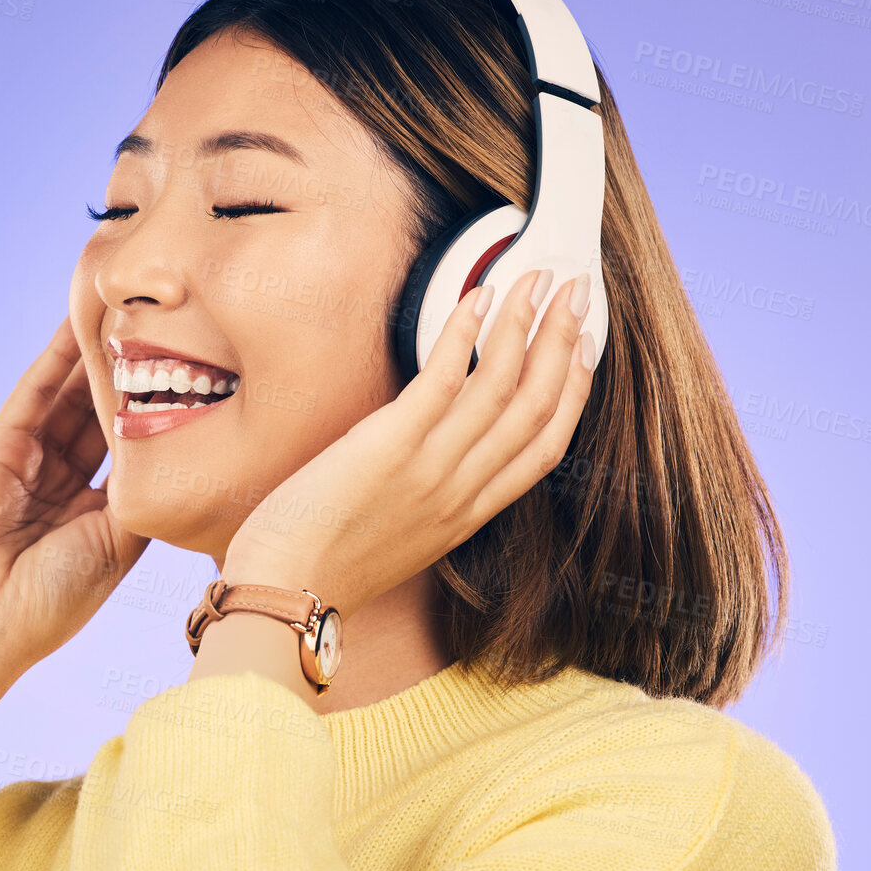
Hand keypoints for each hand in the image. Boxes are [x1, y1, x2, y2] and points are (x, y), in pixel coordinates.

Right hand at [0, 314, 151, 672]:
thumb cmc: (58, 596)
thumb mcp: (122, 543)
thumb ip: (148, 493)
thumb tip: (185, 448)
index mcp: (103, 513)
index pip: (140, 449)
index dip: (164, 414)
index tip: (199, 375)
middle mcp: (71, 481)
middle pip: (108, 413)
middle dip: (134, 375)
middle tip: (168, 325)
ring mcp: (36, 458)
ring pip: (74, 395)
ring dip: (99, 354)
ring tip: (129, 308)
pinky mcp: (5, 441)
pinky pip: (36, 390)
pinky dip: (56, 355)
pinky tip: (78, 320)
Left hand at [220, 268, 596, 618]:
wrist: (286, 591)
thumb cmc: (324, 566)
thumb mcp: (401, 536)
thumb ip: (428, 495)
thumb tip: (426, 449)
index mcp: (468, 513)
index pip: (545, 447)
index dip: (574, 392)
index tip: (584, 350)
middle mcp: (462, 490)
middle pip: (538, 406)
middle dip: (565, 341)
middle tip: (575, 291)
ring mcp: (431, 468)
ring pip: (502, 385)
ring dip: (524, 322)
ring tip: (535, 279)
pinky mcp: (390, 446)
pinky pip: (444, 380)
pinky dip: (466, 334)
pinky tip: (476, 299)